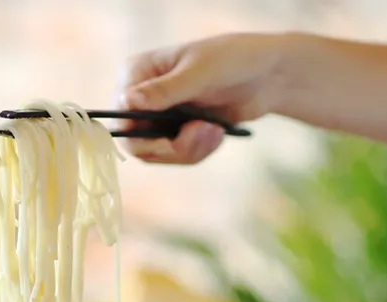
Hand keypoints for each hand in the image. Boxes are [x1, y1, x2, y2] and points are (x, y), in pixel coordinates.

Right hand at [115, 33, 288, 164]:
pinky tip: (218, 132)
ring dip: (190, 149)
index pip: (121, 116)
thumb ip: (165, 90)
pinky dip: (199, 150)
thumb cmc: (232, 60)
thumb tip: (128, 101)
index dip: (140, 137)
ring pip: (160, 154)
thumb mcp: (200, 73)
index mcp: (136, 73)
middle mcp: (141, 97)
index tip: (170, 142)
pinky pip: (178, 156)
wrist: (266, 75)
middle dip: (173, 147)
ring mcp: (159, 117)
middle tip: (204, 134)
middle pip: (138, 143)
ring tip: (216, 130)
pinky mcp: (177, 132)